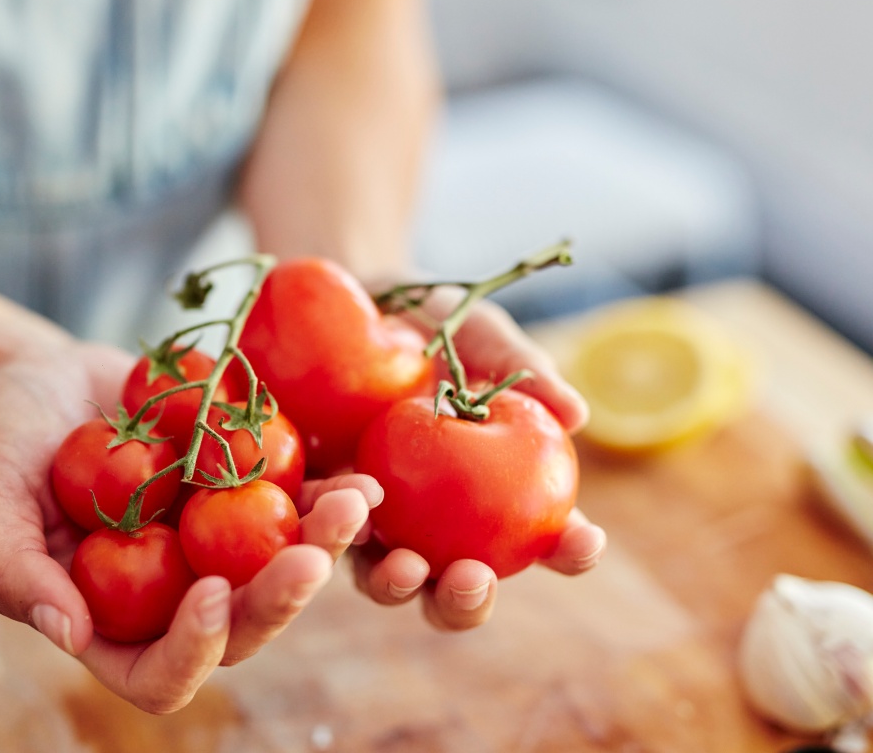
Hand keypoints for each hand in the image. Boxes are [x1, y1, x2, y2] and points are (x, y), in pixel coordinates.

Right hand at [0, 332, 377, 712]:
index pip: (160, 675)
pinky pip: (295, 506)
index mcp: (113, 624)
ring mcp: (215, 549)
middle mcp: (173, 597)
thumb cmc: (1, 445)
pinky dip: (328, 494)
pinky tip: (358, 474)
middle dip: (280, 600)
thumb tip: (70, 635)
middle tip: (310, 558)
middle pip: (241, 628)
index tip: (210, 593)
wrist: (40, 378)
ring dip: (324, 546)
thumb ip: (16, 573)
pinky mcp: (243, 496)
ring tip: (354, 504)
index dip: (191, 650)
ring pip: (282, 571)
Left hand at [350, 299, 606, 630]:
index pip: (543, 538)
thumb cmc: (430, 321)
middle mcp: (435, 524)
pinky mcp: (317, 504)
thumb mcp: (476, 333)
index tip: (583, 541)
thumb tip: (577, 415)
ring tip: (404, 566)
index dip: (569, 550)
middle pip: (457, 588)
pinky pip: (324, 531)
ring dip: (399, 586)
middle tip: (472, 578)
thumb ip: (523, 369)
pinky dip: (336, 531)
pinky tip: (348, 512)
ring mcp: (374, 521)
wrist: (348, 298)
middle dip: (467, 601)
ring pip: (387, 581)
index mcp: (493, 492)